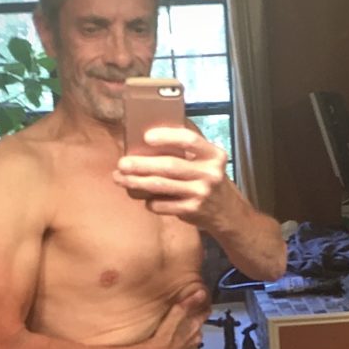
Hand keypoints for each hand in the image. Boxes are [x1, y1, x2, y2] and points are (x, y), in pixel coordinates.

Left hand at [113, 126, 229, 229]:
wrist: (228, 212)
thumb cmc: (209, 180)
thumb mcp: (208, 161)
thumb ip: (188, 149)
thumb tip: (150, 136)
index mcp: (213, 155)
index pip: (190, 140)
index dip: (167, 137)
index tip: (146, 137)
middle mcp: (209, 174)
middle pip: (169, 166)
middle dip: (141, 164)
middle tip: (122, 163)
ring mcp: (201, 194)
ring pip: (161, 186)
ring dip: (137, 182)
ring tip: (120, 178)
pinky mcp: (192, 211)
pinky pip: (162, 205)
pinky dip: (148, 200)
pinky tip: (141, 196)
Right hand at [148, 294, 206, 348]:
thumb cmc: (165, 336)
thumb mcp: (176, 314)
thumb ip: (189, 303)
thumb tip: (202, 293)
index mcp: (194, 329)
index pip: (203, 317)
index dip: (205, 312)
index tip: (207, 308)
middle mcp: (194, 342)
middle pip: (199, 334)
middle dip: (197, 330)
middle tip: (192, 326)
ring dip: (194, 347)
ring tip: (191, 346)